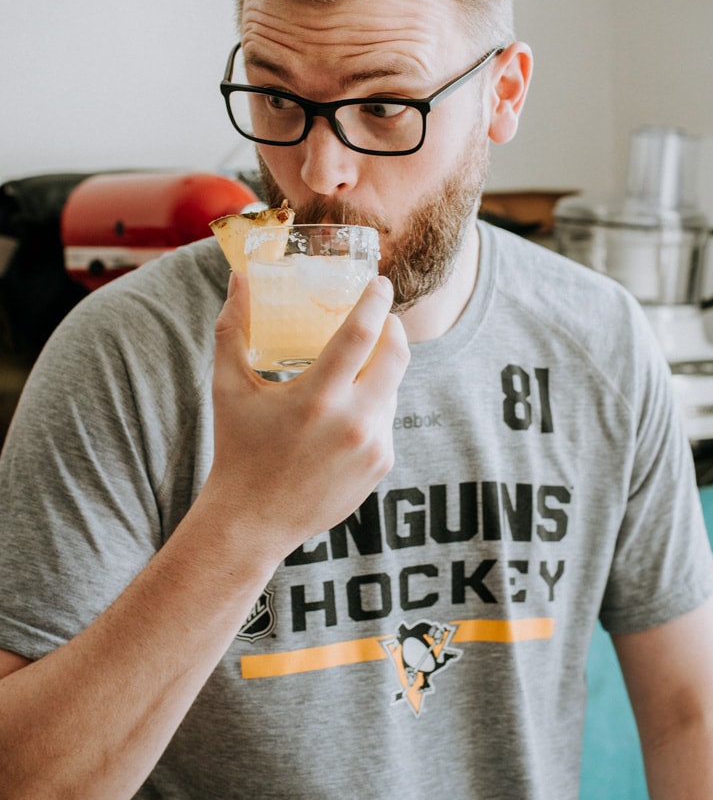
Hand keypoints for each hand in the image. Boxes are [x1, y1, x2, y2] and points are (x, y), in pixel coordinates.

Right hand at [209, 272, 408, 562]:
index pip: (361, 333)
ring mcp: (372, 447)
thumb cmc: (238, 448)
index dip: (375, 301)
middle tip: (381, 317)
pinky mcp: (381, 466)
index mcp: (317, 398)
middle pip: (396, 356)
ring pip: (392, 389)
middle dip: (393, 329)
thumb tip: (239, 277)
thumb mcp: (228, 387)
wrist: (253, 522)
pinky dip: (372, 405)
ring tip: (353, 367)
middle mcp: (353, 422)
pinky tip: (345, 412)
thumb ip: (234, 328)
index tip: (380, 282)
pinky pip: (386, 420)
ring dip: (380, 369)